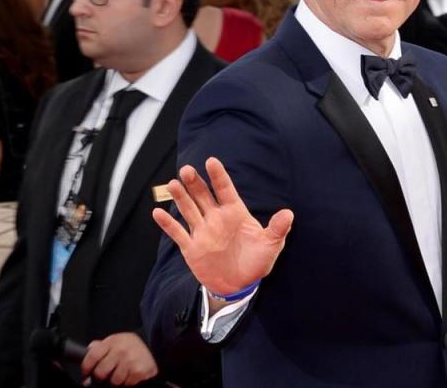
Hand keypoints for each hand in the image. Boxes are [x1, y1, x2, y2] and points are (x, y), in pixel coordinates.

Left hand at [80, 332, 156, 385]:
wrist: (155, 349)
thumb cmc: (131, 348)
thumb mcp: (116, 342)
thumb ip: (101, 346)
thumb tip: (87, 352)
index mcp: (113, 341)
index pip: (92, 356)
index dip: (86, 368)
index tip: (86, 375)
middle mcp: (121, 349)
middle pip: (100, 372)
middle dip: (102, 376)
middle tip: (109, 373)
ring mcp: (130, 360)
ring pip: (113, 380)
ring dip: (117, 380)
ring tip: (123, 372)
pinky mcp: (138, 370)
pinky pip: (125, 383)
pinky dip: (128, 382)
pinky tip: (131, 374)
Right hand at [153, 157, 293, 295]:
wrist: (240, 285)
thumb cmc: (257, 261)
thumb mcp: (270, 245)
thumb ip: (277, 229)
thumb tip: (289, 213)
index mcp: (235, 213)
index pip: (226, 190)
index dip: (219, 176)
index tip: (211, 161)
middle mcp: (216, 218)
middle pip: (203, 196)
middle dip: (195, 183)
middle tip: (187, 169)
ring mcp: (203, 231)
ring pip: (189, 209)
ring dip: (180, 197)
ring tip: (173, 184)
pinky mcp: (191, 247)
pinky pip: (178, 233)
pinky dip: (167, 224)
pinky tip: (157, 212)